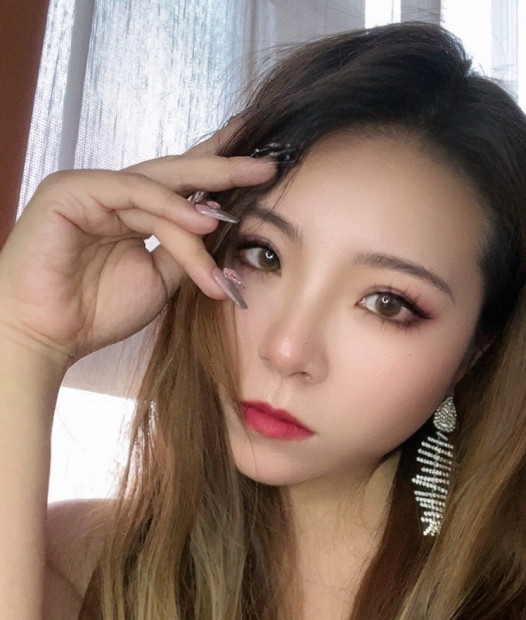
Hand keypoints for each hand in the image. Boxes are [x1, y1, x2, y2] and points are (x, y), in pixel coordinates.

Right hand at [0, 141, 273, 368]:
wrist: (48, 336)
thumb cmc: (96, 311)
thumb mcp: (160, 281)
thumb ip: (186, 253)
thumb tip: (223, 236)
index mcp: (133, 213)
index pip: (182, 187)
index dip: (219, 175)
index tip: (261, 170)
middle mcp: (114, 195)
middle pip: (176, 174)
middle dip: (223, 168)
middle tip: (266, 166)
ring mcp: (92, 189)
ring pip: (160, 188)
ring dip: (200, 206)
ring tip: (235, 215)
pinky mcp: (71, 191)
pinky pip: (132, 192)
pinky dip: (169, 208)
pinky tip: (200, 224)